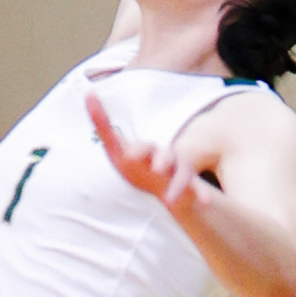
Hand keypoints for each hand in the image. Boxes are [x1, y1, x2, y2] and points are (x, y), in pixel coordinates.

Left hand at [86, 91, 200, 213]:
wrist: (161, 183)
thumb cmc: (136, 164)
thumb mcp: (117, 150)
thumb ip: (103, 125)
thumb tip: (88, 93)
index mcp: (147, 151)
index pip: (143, 148)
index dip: (138, 150)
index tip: (130, 155)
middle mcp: (165, 158)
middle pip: (167, 156)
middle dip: (162, 161)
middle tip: (156, 169)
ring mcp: (179, 172)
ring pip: (183, 173)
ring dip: (179, 184)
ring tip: (170, 200)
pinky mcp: (190, 187)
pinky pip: (198, 190)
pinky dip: (203, 195)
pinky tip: (207, 203)